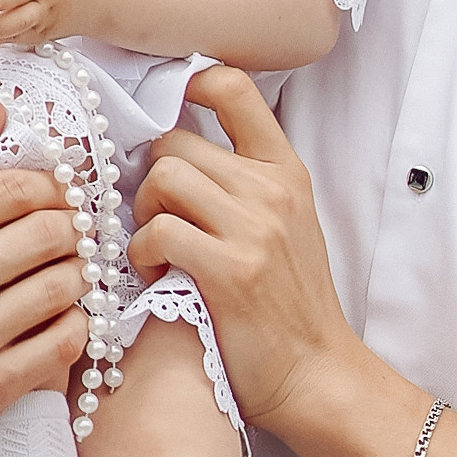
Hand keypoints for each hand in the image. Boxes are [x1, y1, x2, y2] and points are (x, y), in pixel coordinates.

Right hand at [0, 102, 87, 441]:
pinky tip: (62, 313)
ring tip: (68, 266)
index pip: (17, 191)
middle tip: (72, 228)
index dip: (54, 185)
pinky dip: (76, 325)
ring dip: (79, 272)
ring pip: (61, 288)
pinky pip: (61, 347)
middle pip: (48, 235)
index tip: (59, 193)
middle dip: (72, 226)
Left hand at [126, 65, 352, 436]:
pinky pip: (157, 232)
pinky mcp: (229, 270)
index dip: (190, 85)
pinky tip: (155, 274)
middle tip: (155, 216)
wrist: (314, 371)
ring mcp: (253, 228)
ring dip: (143, 213)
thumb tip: (174, 143)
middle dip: (151, 178)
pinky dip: (142, 254)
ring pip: (162, 179)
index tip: (169, 115)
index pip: (235, 88)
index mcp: (286, 170)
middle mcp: (271, 190)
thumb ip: (243, 180)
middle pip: (175, 141)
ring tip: (155, 246)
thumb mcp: (284, 223)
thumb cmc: (288, 301)